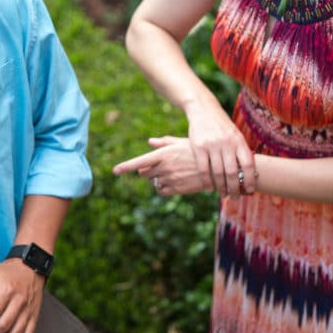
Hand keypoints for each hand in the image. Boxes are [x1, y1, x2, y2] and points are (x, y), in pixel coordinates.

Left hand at [114, 135, 244, 196]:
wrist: (217, 166)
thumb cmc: (199, 150)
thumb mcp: (182, 142)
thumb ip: (164, 142)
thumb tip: (150, 141)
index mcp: (164, 154)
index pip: (139, 162)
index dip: (126, 167)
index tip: (115, 171)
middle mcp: (165, 167)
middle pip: (145, 172)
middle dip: (148, 170)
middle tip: (160, 166)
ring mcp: (170, 179)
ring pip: (154, 181)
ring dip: (157, 178)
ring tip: (172, 172)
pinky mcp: (177, 189)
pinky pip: (162, 191)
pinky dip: (163, 187)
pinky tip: (172, 181)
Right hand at [181, 99, 256, 196]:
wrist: (203, 110)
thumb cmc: (222, 126)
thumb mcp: (235, 134)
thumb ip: (240, 151)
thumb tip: (249, 173)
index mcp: (239, 141)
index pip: (247, 164)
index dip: (249, 179)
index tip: (249, 190)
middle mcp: (226, 143)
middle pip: (232, 172)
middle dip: (234, 188)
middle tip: (235, 198)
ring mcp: (212, 145)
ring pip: (218, 173)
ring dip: (221, 187)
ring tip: (223, 194)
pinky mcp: (198, 146)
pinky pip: (203, 169)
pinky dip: (207, 181)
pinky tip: (209, 187)